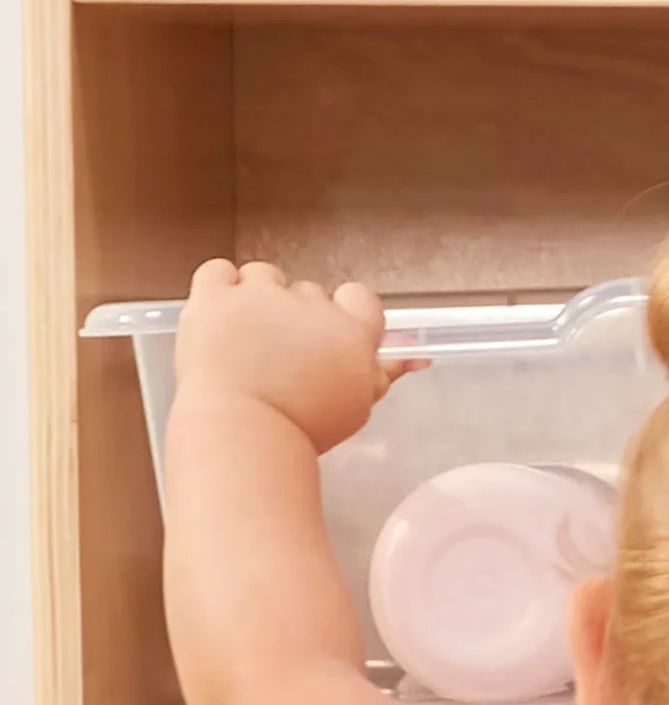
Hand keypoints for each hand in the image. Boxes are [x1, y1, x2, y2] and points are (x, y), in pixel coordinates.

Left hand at [171, 259, 408, 455]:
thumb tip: (416, 357)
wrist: (242, 433)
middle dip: (295, 315)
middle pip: (308, 291)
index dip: (343, 312)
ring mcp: (260, 296)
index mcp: (350, 331)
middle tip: (281, 356)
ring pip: (263, 277)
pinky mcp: (215, 295)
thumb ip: (384, 372)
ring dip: (256, 299)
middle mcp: (309, 305)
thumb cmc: (304, 429)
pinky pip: (218, 271)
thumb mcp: (357, 405)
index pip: (360, 296)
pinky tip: (221, 317)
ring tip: (245, 341)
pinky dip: (219, 288)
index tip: (326, 336)